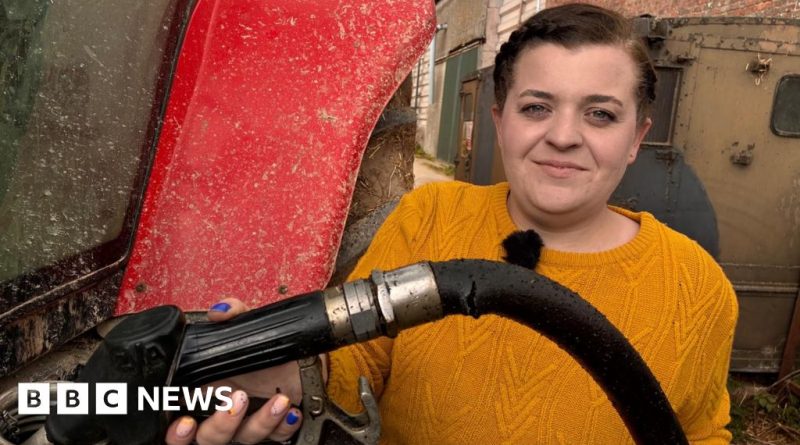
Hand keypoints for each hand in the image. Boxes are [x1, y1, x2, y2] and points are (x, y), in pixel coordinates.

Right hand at [165, 298, 303, 444]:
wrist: (303, 356)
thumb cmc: (267, 348)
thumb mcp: (250, 326)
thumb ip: (234, 314)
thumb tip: (219, 311)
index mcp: (207, 392)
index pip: (181, 423)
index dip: (178, 430)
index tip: (185, 422)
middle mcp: (225, 413)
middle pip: (208, 438)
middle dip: (219, 426)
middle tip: (236, 400)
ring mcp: (249, 422)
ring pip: (244, 438)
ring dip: (261, 422)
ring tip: (278, 401)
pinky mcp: (275, 427)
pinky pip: (276, 438)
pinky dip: (283, 426)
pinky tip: (291, 413)